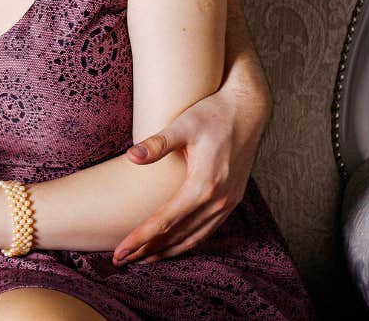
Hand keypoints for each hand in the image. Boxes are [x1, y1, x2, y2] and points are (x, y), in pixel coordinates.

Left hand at [112, 83, 264, 264]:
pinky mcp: (233, 199)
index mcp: (204, 184)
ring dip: (168, 251)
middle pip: (177, 236)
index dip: (140, 238)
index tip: (119, 252)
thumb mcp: (184, 124)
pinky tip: (173, 245)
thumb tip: (131, 156)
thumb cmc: (213, 112)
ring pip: (194, 238)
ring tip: (142, 259)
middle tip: (121, 261)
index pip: (165, 222)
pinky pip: (208, 230)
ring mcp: (228, 202)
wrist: (249, 108)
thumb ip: (158, 143)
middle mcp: (218, 200)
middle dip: (148, 251)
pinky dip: (188, 242)